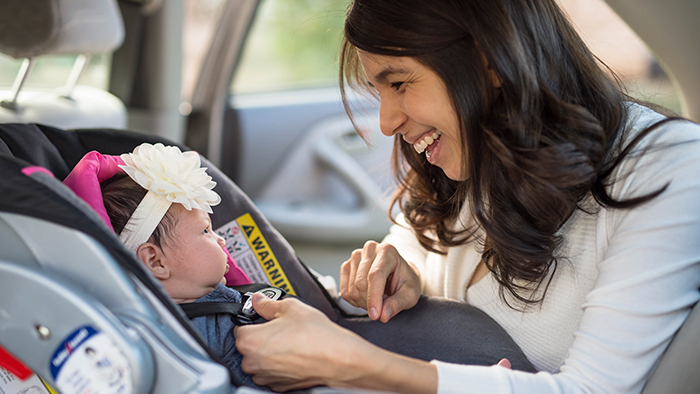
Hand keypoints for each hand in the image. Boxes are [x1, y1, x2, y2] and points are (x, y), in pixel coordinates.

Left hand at [234, 294, 380, 391]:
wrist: (337, 359)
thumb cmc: (316, 335)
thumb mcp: (290, 307)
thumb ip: (267, 303)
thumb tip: (258, 300)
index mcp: (249, 341)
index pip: (238, 327)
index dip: (251, 320)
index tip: (262, 318)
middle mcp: (252, 363)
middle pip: (247, 346)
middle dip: (260, 337)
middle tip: (280, 328)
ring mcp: (265, 377)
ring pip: (258, 361)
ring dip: (268, 352)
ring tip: (289, 341)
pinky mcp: (278, 386)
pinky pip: (270, 372)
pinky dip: (278, 364)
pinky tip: (294, 354)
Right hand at [340, 241, 421, 321]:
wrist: (399, 275)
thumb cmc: (406, 283)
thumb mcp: (410, 295)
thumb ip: (397, 304)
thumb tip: (383, 316)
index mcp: (388, 251)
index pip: (375, 275)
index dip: (374, 297)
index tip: (375, 316)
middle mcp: (370, 249)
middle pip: (360, 283)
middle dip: (370, 301)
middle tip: (383, 306)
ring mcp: (356, 256)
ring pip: (351, 288)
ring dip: (363, 302)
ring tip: (377, 300)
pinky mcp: (347, 266)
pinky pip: (344, 291)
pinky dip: (355, 301)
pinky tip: (367, 298)